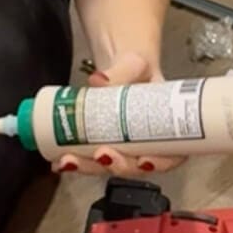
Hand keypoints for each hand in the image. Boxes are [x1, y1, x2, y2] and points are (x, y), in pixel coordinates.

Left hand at [52, 51, 184, 179]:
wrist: (118, 64)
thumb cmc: (137, 68)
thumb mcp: (136, 64)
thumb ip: (120, 71)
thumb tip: (99, 80)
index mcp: (166, 126)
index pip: (172, 154)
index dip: (160, 164)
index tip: (144, 161)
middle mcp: (144, 141)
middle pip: (136, 165)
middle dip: (118, 167)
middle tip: (102, 156)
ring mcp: (120, 144)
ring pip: (110, 165)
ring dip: (90, 167)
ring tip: (71, 161)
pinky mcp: (99, 141)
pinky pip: (90, 156)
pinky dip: (76, 160)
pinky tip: (60, 160)